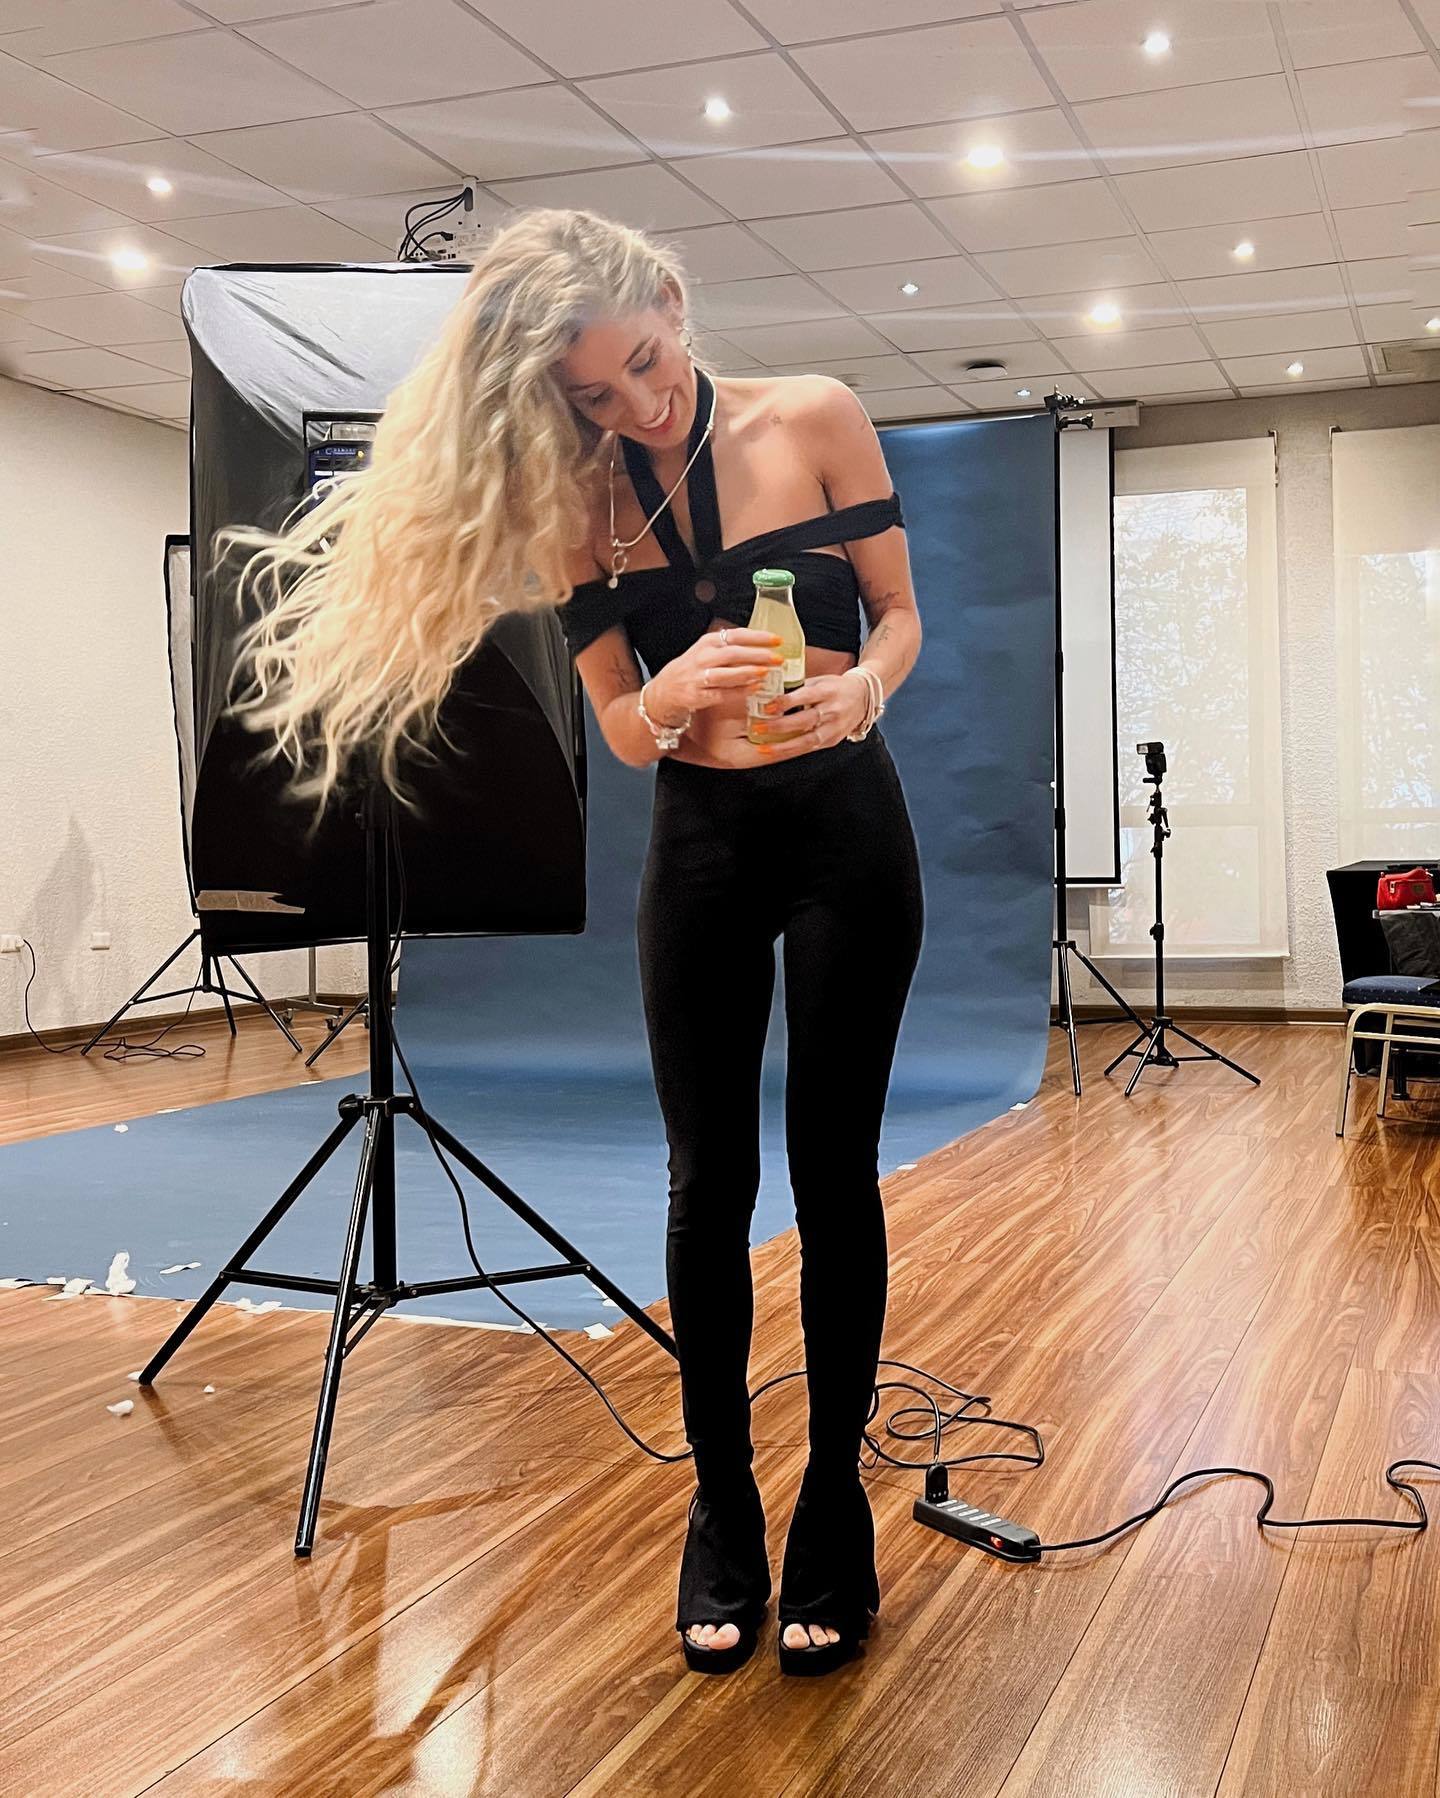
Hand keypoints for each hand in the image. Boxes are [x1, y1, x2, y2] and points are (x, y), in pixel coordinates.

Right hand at [646, 628, 784, 719]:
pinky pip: (721, 693)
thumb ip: (730, 645)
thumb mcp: (707, 651)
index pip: (736, 635)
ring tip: (766, 672)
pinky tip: (753, 689)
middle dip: (757, 655)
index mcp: (708, 643)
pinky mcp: (697, 696)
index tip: (778, 640)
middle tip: (778, 658)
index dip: (758, 637)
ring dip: (747, 672)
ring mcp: (698, 677)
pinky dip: (738, 691)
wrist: (664, 691)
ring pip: (726, 673)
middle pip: (733, 653)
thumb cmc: (692, 670)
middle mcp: (702, 657)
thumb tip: (761, 642)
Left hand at [749, 672, 868, 759]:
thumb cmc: (834, 687)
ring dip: (784, 746)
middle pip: (805, 721)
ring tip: (764, 749)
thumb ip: (798, 687)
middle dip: (780, 726)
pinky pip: (810, 748)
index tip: (767, 706)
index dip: (786, 702)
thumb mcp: (819, 681)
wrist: (863, 698)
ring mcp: (834, 728)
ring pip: (808, 740)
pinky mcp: (833, 740)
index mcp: (828, 691)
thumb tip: (768, 691)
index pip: (805, 696)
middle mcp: (833, 711)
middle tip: (758, 728)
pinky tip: (777, 753)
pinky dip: (792, 751)